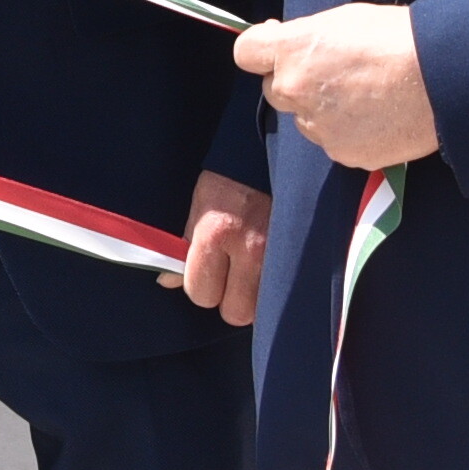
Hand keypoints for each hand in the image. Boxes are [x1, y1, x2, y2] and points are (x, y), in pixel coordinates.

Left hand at [164, 168, 270, 325]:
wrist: (268, 158)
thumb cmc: (228, 181)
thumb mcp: (198, 207)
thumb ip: (184, 247)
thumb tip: (168, 281)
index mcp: (217, 233)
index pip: (201, 293)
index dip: (200, 288)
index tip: (204, 276)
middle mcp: (251, 247)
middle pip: (236, 312)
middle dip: (228, 300)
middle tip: (229, 279)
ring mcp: (280, 253)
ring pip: (263, 308)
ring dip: (253, 298)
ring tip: (249, 276)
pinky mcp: (300, 253)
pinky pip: (284, 292)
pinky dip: (273, 290)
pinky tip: (267, 273)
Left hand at [234, 6, 437, 172]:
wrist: (444, 77)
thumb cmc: (399, 38)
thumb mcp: (345, 19)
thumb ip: (307, 36)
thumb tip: (289, 44)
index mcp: (292, 49)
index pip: (246, 52)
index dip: (261, 49)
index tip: (279, 47)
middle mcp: (294, 89)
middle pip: (274, 90)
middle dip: (296, 82)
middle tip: (336, 73)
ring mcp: (317, 126)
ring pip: (306, 119)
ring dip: (322, 110)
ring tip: (366, 96)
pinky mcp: (342, 152)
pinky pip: (334, 141)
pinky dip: (349, 132)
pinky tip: (378, 116)